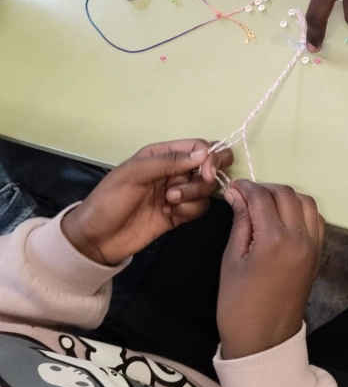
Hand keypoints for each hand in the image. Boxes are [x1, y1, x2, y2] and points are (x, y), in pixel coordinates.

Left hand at [61, 140, 232, 265]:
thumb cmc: (110, 199)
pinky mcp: (179, 214)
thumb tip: (204, 155)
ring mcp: (178, 193)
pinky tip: (170, 213)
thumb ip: (169, 162)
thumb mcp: (134, 174)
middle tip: (202, 181)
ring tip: (169, 201)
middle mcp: (174, 170)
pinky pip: (199, 208)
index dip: (209, 157)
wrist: (96, 239)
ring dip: (193, 194)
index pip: (198, 147)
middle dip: (211, 172)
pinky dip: (190, 210)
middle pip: (210, 164)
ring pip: (206, 188)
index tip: (206, 173)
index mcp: (162, 154)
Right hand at [217, 181, 324, 359]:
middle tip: (245, 196)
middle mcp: (299, 238)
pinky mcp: (318, 254)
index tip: (232, 188)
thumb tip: (237, 194)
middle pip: (286, 194)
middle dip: (264, 189)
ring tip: (264, 204)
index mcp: (274, 240)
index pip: (262, 197)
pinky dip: (301, 210)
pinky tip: (283, 217)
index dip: (245, 188)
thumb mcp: (232, 260)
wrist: (263, 341)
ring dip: (285, 196)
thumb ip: (239, 222)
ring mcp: (313, 245)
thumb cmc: (238, 304)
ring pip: (305, 202)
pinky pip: (315, 219)